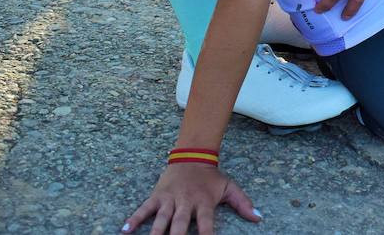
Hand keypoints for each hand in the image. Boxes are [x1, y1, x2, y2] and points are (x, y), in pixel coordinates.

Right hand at [124, 163, 259, 234]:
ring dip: (155, 233)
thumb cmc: (211, 177)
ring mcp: (170, 199)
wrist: (192, 155)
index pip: (206, 224)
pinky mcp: (157, 196)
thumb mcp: (229, 187)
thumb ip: (243, 203)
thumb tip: (258, 218)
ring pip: (161, 219)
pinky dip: (135, 218)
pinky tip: (125, 230)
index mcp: (203, 202)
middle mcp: (185, 202)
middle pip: (179, 225)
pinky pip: (144, 208)